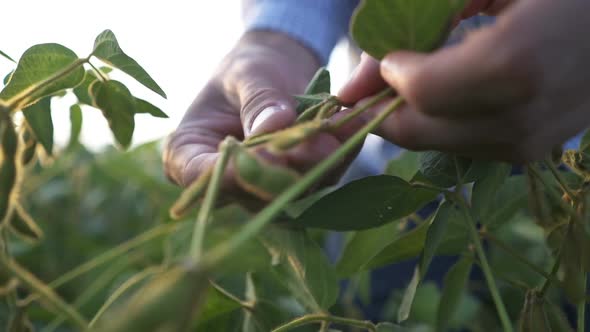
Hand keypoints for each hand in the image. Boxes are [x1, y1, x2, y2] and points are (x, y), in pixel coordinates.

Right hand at [164, 31, 361, 191]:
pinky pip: (318, 182)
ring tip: (338, 130)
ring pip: (291, 196)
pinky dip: (337, 159)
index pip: (201, 177)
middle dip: (290, 170)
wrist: (275, 73)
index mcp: (189, 154)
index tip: (267, 151)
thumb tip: (274, 125)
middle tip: (320, 140)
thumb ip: (258, 99)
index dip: (233, 172)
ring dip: (319, 166)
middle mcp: (223, 182)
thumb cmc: (248, 68)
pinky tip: (350, 132)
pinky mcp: (295, 187)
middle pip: (252, 193)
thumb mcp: (248, 72)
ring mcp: (260, 189)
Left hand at [339, 0, 589, 162]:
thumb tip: (363, 74)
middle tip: (369, 88)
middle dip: (383, 110)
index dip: (389, 77)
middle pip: (418, 131)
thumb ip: (426, 18)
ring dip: (410, 118)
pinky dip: (440, 125)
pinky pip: (462, 146)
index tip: (388, 57)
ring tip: (410, 84)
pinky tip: (448, 95)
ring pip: (435, 144)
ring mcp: (528, 142)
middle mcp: (521, 116)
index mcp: (514, 63)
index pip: (421, 91)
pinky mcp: (530, 152)